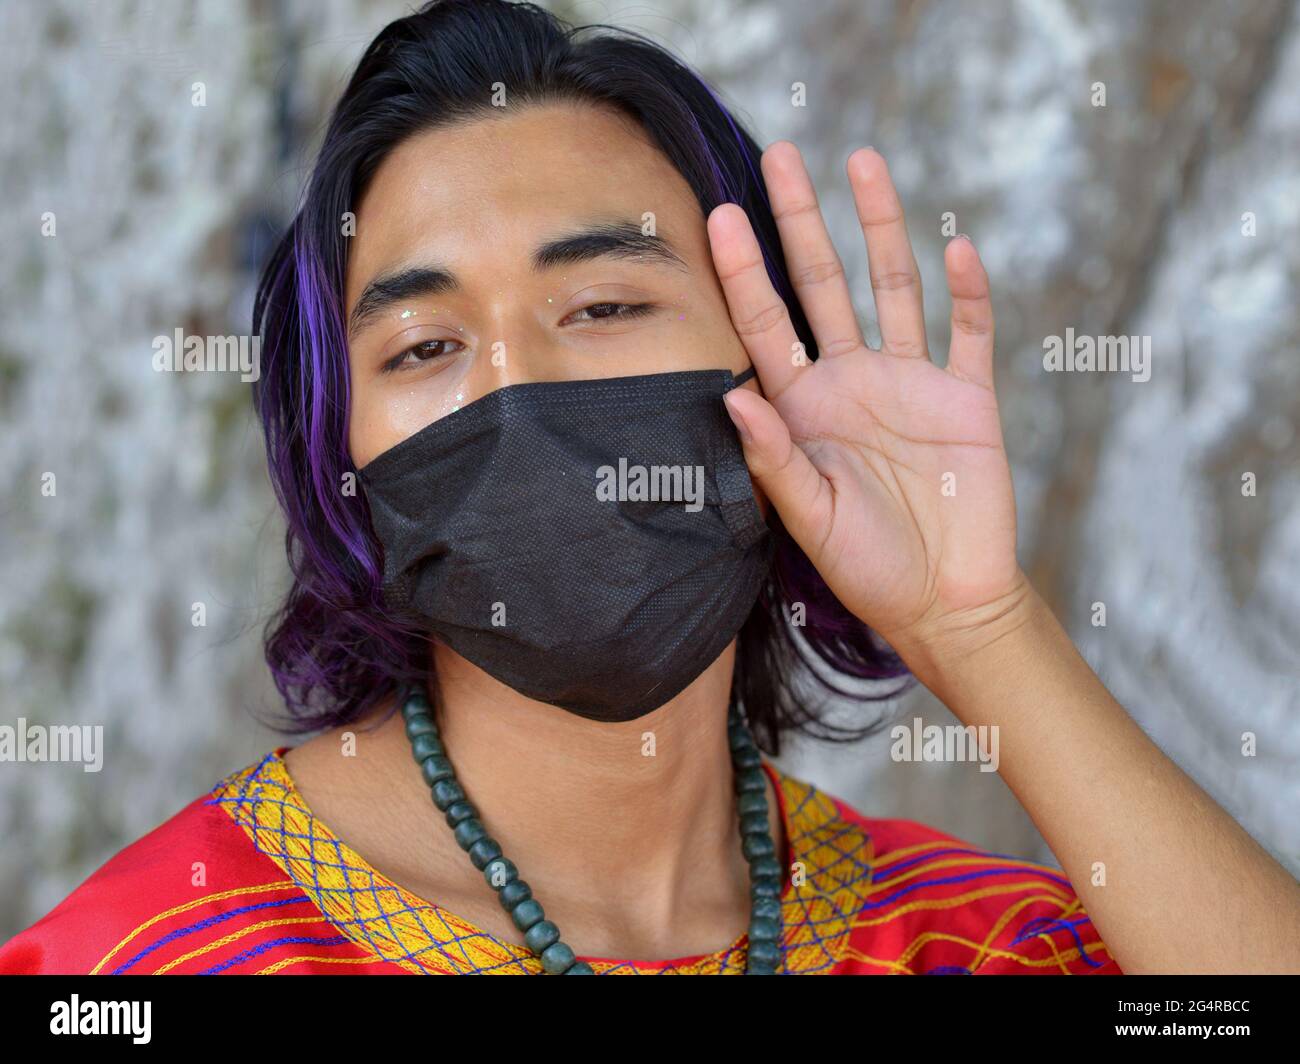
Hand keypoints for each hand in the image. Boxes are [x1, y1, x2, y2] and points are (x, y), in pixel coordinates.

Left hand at [708, 142, 1022, 660]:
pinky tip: (959, 248)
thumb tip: (729, 392)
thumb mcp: (810, 518)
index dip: (744, 272)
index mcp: (804, 409)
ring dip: (883, 229)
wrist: (945, 602)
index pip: (766, 327)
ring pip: (894, 288)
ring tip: (864, 163)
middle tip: (780, 157)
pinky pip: (970, 332)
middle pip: (823, 285)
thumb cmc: (868, 568)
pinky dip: (969, 292)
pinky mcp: (968, 397)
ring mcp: (911, 383)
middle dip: (803, 222)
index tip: (721, 214)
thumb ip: (773, 457)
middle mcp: (852, 382)